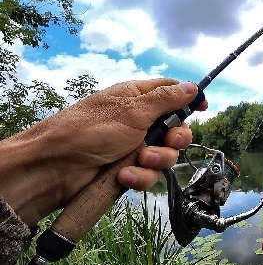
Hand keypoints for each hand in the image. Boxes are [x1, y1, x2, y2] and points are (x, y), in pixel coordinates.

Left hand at [0, 78, 206, 224]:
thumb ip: (166, 100)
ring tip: (137, 161)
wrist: (55, 168)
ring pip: (165, 155)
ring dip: (156, 161)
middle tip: (168, 142)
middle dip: (175, 139)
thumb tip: (192, 87)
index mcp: (137, 98)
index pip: (171, 92)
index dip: (189, 99)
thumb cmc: (89, 131)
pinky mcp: (129, 169)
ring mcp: (133, 146)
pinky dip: (140, 176)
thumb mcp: (132, 111)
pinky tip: (124, 177)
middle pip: (175, 128)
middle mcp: (138, 121)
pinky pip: (149, 174)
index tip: (204, 108)